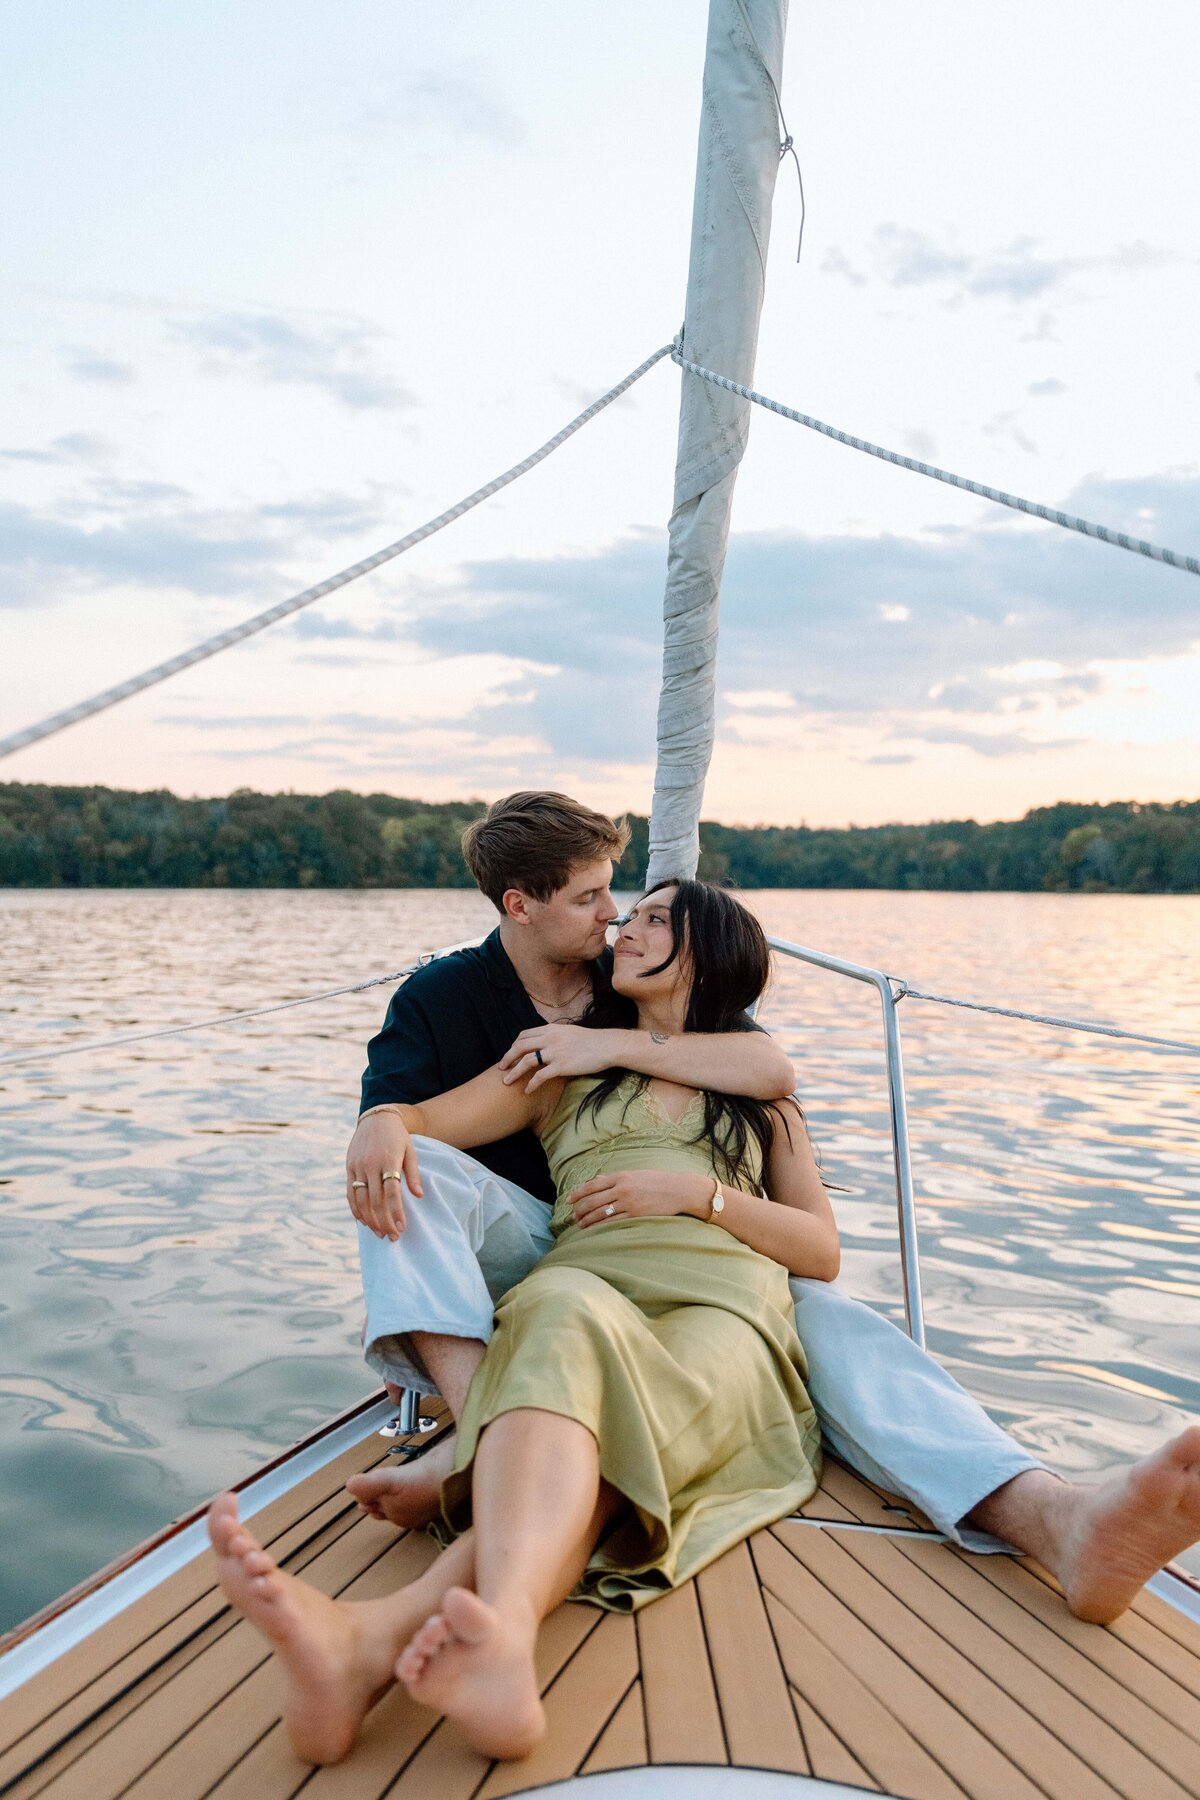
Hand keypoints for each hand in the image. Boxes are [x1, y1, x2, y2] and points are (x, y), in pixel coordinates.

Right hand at [345, 1110, 422, 1240]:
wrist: (376, 1119)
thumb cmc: (397, 1137)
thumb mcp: (410, 1150)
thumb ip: (413, 1173)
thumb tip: (419, 1196)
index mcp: (388, 1159)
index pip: (391, 1192)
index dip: (396, 1212)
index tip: (402, 1227)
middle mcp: (370, 1164)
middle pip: (376, 1200)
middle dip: (384, 1221)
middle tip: (393, 1237)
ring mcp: (357, 1167)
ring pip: (360, 1200)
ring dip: (370, 1220)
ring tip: (380, 1233)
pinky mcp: (349, 1168)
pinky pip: (350, 1194)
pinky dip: (356, 1210)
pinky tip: (364, 1222)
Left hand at [500, 1024, 618, 1092]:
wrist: (607, 1046)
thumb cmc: (591, 1040)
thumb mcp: (569, 1032)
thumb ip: (555, 1036)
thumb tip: (545, 1043)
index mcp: (551, 1028)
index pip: (524, 1035)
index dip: (514, 1046)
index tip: (510, 1055)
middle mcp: (550, 1038)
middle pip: (520, 1046)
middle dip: (508, 1057)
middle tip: (501, 1068)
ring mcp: (555, 1052)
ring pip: (526, 1061)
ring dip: (514, 1072)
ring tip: (506, 1082)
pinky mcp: (561, 1066)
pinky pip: (540, 1076)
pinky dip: (531, 1084)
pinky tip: (527, 1090)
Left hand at [569, 1169, 712, 1228]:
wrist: (679, 1189)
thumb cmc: (657, 1181)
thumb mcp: (634, 1174)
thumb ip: (614, 1178)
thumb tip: (596, 1179)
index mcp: (620, 1176)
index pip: (592, 1185)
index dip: (578, 1193)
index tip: (568, 1200)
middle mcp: (622, 1188)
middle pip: (593, 1200)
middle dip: (580, 1209)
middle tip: (573, 1216)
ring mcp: (628, 1202)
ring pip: (600, 1213)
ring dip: (587, 1220)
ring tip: (580, 1225)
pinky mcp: (636, 1215)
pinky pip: (613, 1222)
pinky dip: (601, 1226)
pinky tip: (595, 1230)